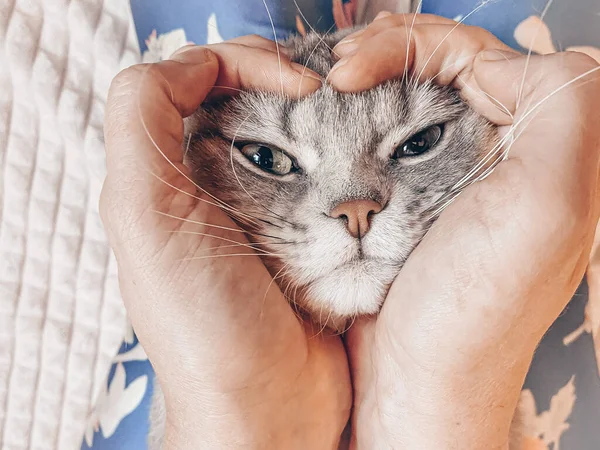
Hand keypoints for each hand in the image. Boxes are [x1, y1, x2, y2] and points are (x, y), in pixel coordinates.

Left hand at [100, 39, 350, 449]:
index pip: (204, 78)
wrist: (269, 408)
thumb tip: (192, 63)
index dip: (248, 62)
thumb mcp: (145, 216)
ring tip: (365, 120)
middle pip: (258, 100)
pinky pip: (337, 176)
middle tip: (341, 92)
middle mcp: (221, 185)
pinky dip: (357, 158)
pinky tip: (375, 159)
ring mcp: (274, 209)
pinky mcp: (316, 235)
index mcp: (175, 171)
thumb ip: (144, 120)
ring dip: (333, 118)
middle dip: (299, 84)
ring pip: (302, 133)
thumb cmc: (204, 323)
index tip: (298, 84)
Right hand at [328, 13, 599, 448]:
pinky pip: (385, 136)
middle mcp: (497, 155)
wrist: (416, 379)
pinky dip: (356, 118)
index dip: (412, 46)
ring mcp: (448, 176)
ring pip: (410, 96)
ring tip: (326, 85)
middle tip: (337, 68)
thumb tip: (510, 62)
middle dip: (385, 50)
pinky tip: (330, 120)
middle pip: (441, 67)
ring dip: (368, 78)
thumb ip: (565, 108)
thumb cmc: (474, 309)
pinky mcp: (408, 200)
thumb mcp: (546, 207)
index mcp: (538, 146)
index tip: (351, 70)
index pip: (477, 55)